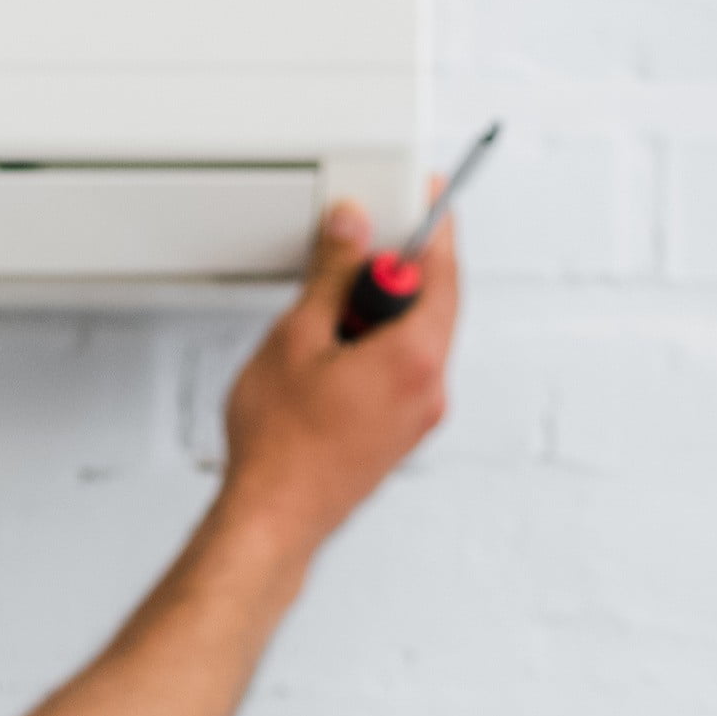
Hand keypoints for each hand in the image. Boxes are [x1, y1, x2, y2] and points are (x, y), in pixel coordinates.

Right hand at [213, 188, 456, 553]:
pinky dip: (373, 352)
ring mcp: (417, 417)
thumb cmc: (282, 444)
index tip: (428, 198)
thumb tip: (352, 231)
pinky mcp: (399, 435)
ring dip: (376, 318)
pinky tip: (328, 360)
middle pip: (432, 305)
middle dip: (393, 275)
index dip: (435, 228)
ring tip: (322, 326)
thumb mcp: (297, 335)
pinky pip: (400, 373)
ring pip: (413, 341)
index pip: (444, 272)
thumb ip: (333, 274)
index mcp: (415, 357)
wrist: (273, 517)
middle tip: (350, 259)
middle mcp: (429, 389)